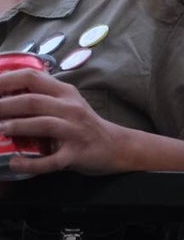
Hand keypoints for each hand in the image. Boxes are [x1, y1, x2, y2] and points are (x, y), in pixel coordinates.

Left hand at [0, 69, 125, 175]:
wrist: (117, 146)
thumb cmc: (84, 124)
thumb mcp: (67, 103)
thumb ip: (43, 96)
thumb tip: (6, 92)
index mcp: (65, 92)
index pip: (32, 77)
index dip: (6, 80)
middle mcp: (71, 108)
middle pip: (33, 101)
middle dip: (4, 105)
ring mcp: (75, 131)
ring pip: (43, 124)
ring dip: (17, 127)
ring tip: (1, 129)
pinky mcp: (77, 153)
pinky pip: (52, 160)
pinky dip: (31, 163)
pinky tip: (15, 163)